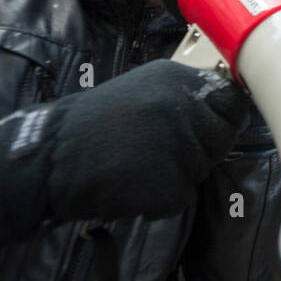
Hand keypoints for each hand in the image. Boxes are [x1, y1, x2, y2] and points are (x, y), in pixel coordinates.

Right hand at [33, 59, 249, 220]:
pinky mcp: (168, 184)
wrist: (47, 158)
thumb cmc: (93, 127)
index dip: (222, 120)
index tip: (206, 129)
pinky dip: (158, 200)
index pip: (233, 102)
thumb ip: (183, 96)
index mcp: (178, 79)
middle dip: (198, 150)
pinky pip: (179, 198)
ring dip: (174, 175)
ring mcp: (177, 146)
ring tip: (134, 164)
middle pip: (221, 139)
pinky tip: (128, 185)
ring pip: (200, 170)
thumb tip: (227, 105)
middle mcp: (182, 108)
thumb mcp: (142, 90)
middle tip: (153, 150)